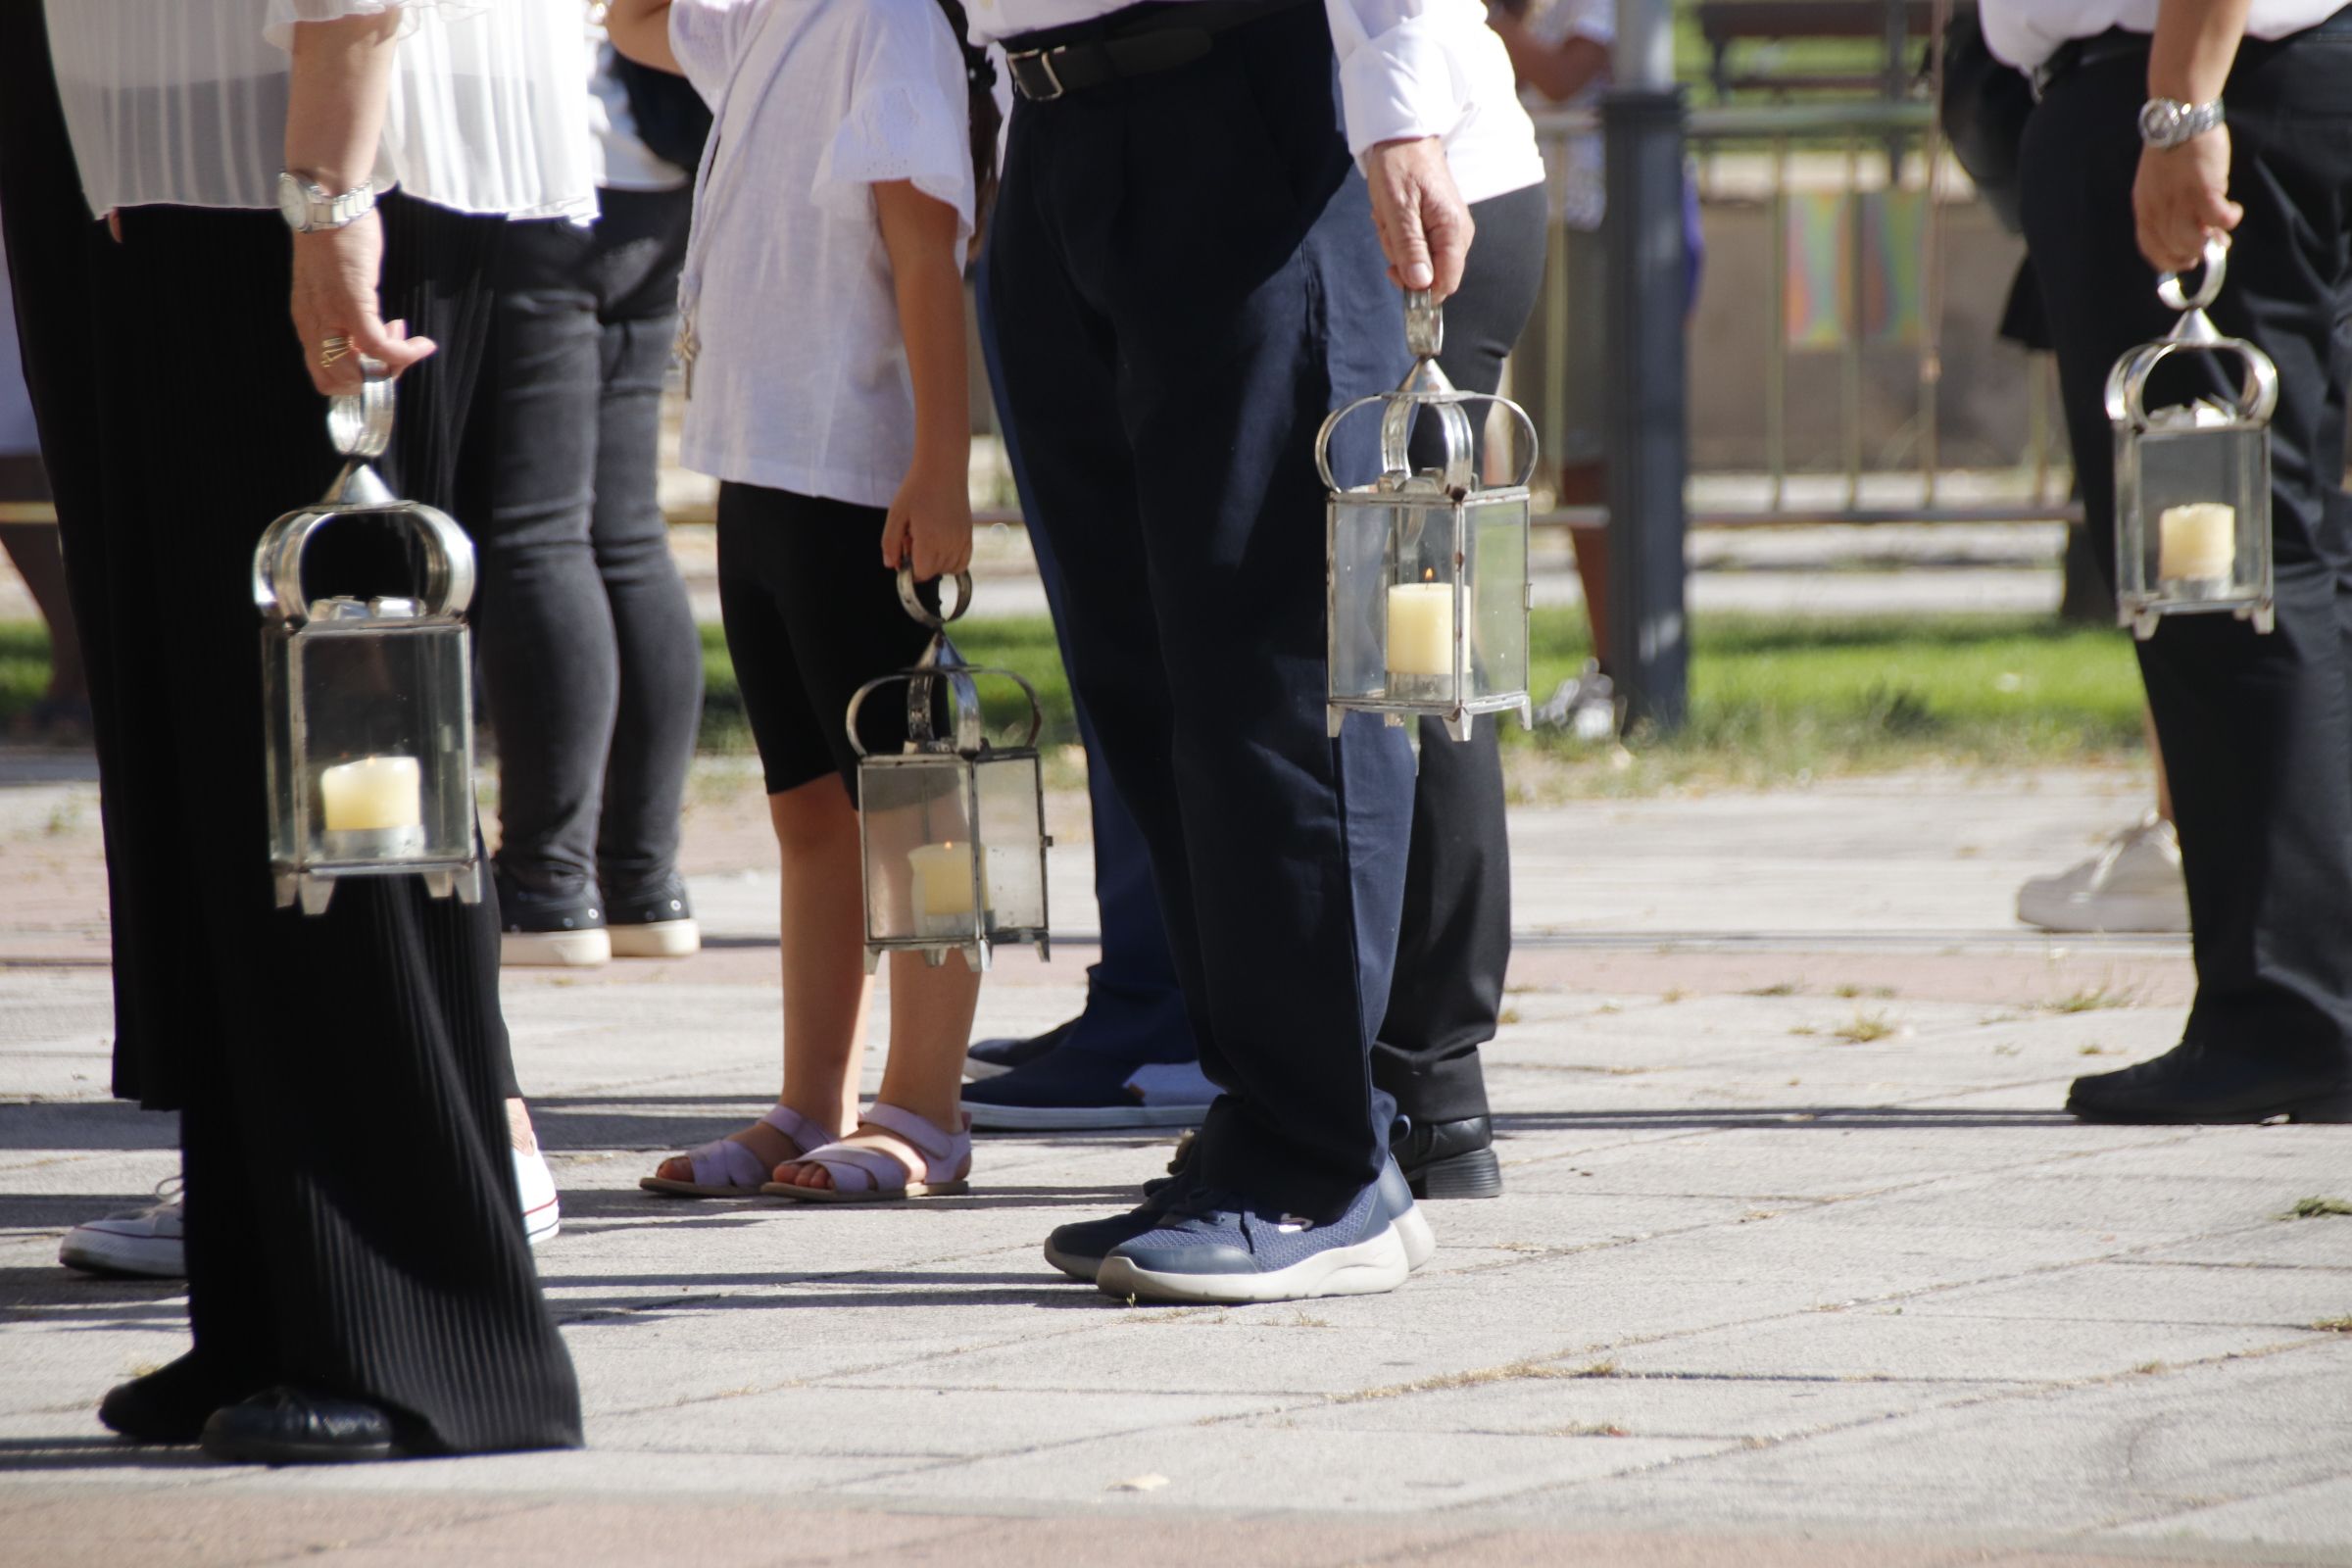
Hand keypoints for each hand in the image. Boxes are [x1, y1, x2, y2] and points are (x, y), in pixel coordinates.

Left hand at [287, 209, 434, 395]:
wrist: (327, 204)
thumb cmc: (333, 237)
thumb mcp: (329, 285)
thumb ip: (340, 312)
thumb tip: (368, 332)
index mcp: (307, 322)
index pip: (325, 376)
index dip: (357, 377)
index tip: (376, 355)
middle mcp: (314, 325)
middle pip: (341, 381)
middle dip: (374, 377)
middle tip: (395, 351)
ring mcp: (331, 316)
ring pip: (359, 372)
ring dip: (391, 368)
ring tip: (406, 340)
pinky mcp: (353, 304)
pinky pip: (379, 347)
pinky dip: (405, 353)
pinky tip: (423, 343)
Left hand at [881, 461, 972, 581]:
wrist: (942, 470)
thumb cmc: (916, 490)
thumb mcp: (895, 515)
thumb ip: (889, 543)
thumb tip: (891, 566)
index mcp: (929, 540)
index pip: (921, 574)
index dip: (909, 569)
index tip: (903, 553)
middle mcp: (949, 543)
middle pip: (932, 572)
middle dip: (919, 563)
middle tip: (912, 538)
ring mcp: (962, 541)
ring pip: (947, 569)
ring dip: (934, 562)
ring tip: (926, 538)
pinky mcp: (968, 536)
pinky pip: (962, 563)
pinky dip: (950, 562)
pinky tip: (940, 546)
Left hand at [1364, 136, 1474, 298]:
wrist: (1404, 136)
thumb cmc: (1399, 166)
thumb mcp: (1397, 208)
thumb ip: (1410, 248)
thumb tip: (1421, 285)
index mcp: (1453, 230)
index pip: (1446, 283)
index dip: (1420, 289)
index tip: (1392, 271)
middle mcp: (1458, 233)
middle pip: (1430, 273)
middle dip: (1402, 258)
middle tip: (1388, 226)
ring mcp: (1449, 229)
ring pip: (1420, 260)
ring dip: (1396, 243)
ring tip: (1390, 214)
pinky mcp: (1439, 224)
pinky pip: (1417, 244)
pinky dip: (1399, 234)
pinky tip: (1394, 213)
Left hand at [2133, 127, 2240, 274]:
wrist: (2180, 119)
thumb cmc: (2173, 150)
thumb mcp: (2160, 184)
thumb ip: (2172, 208)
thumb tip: (2199, 233)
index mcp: (2144, 208)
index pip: (2151, 248)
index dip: (2168, 261)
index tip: (2184, 262)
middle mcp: (2159, 209)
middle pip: (2175, 248)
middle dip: (2195, 252)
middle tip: (2213, 245)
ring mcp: (2180, 201)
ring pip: (2194, 241)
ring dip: (2211, 240)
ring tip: (2222, 231)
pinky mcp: (2204, 190)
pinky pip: (2220, 219)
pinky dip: (2230, 220)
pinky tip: (2234, 211)